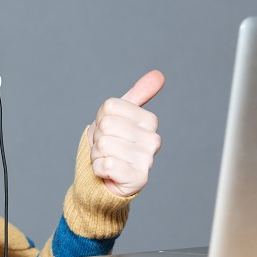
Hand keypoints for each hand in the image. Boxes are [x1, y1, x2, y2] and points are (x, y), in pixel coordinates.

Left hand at [88, 70, 163, 196]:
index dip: (100, 119)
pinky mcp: (138, 178)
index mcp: (148, 120)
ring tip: (108, 160)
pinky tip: (108, 173)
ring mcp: (147, 159)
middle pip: (105, 125)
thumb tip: (159, 75)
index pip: (109, 107)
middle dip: (98, 139)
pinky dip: (98, 169)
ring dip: (97, 155)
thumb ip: (137, 95)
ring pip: (104, 145)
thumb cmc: (111, 147)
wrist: (104, 181)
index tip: (108, 132)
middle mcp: (153, 139)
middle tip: (107, 149)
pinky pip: (105, 164)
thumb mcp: (119, 117)